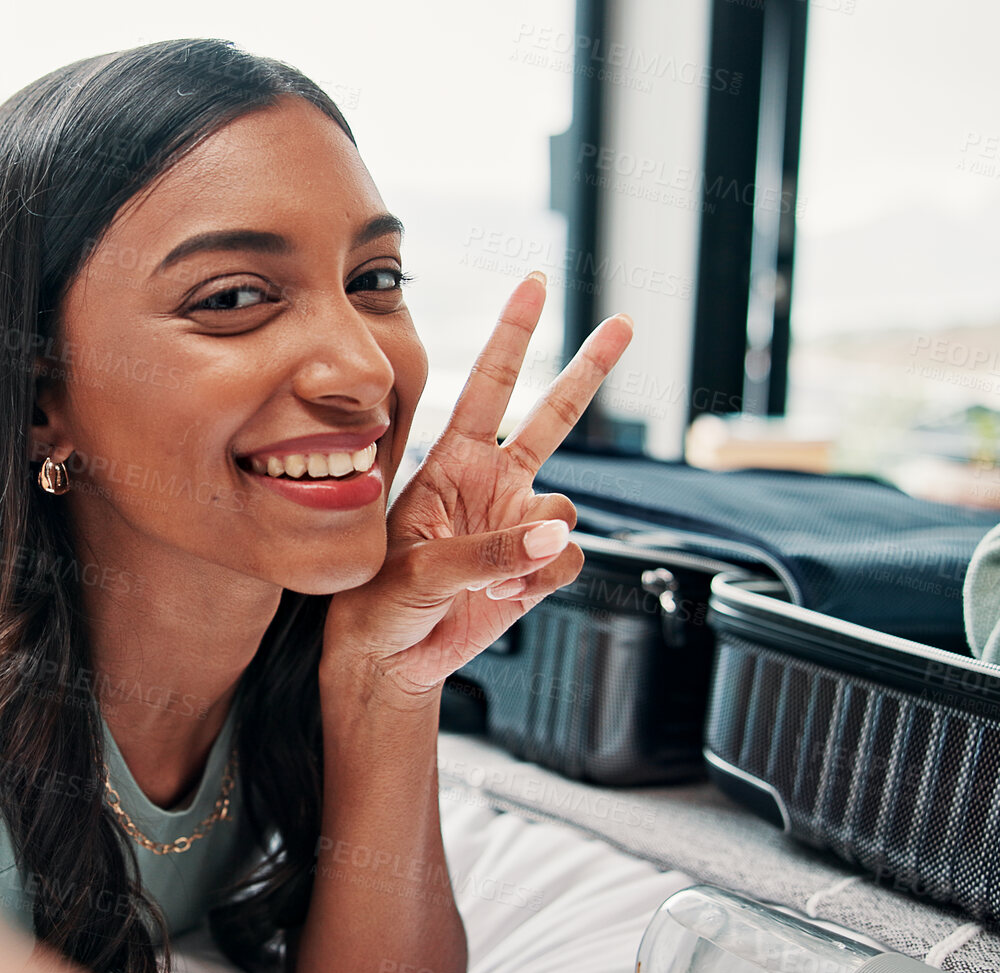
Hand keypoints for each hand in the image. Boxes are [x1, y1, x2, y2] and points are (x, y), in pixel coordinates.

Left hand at [322, 273, 632, 708]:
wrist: (388, 660)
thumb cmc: (377, 605)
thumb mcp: (420, 571)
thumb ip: (489, 551)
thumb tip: (555, 534)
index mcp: (451, 464)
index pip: (489, 387)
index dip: (512, 335)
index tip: (535, 285)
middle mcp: (491, 484)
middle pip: (550, 416)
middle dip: (587, 370)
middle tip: (622, 323)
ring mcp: (516, 524)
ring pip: (564, 510)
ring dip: (536, 547)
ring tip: (491, 577)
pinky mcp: (535, 566)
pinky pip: (568, 560)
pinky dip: (542, 580)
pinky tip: (505, 595)